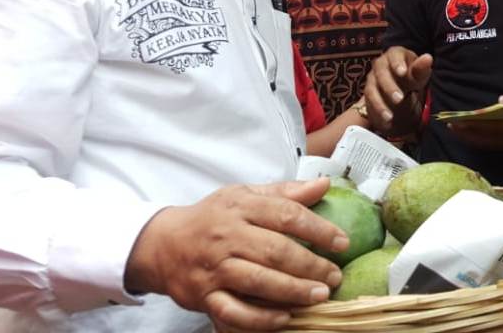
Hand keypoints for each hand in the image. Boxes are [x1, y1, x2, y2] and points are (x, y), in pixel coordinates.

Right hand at [124, 178, 346, 331]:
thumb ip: (285, 192)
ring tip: (319, 296)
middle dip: (311, 265)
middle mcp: (227, 236)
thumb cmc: (212, 218)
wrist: (161, 244)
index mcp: (241, 207)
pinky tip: (285, 318)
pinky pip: (234, 312)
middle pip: (275, 251)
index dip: (318, 229)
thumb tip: (323, 184)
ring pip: (257, 282)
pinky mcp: (204, 296)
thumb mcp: (244, 195)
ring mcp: (214, 268)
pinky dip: (260, 319)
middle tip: (334, 276)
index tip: (342, 242)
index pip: (286, 214)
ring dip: (293, 291)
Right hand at [363, 47, 432, 136]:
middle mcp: (380, 64)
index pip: (394, 55)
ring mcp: (372, 78)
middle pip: (381, 73)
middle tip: (399, 98)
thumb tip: (428, 58)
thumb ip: (421, 68)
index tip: (403, 72)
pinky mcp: (369, 92)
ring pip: (372, 89)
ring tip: (390, 116)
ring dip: (380, 103)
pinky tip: (386, 119)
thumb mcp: (419, 73)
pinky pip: (369, 102)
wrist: (401, 85)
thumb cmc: (411, 75)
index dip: (397, 63)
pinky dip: (377, 111)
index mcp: (395, 54)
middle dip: (389, 87)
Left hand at [447, 95, 502, 151]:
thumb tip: (501, 99)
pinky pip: (492, 146)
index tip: (457, 118)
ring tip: (454, 131)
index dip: (472, 122)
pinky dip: (479, 142)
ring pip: (486, 143)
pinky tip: (471, 139)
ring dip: (469, 137)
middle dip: (466, 130)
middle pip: (484, 135)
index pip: (490, 124)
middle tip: (448, 124)